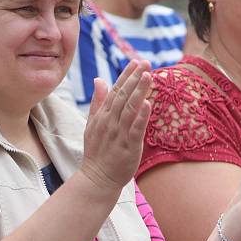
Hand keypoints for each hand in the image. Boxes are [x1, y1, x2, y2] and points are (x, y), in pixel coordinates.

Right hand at [80, 60, 151, 191]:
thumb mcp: (92, 124)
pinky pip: (135, 129)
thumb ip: (97, 102)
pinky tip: (148, 104)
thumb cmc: (97, 151)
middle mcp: (109, 122)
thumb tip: (99, 79)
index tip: (136, 62)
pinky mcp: (128, 147)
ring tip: (148, 76)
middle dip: (134, 78)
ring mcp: (118, 134)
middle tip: (146, 63)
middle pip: (123, 96)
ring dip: (139, 92)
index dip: (126, 76)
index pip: (115, 91)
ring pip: (129, 109)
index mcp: (102, 116)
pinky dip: (141, 117)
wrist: (97, 178)